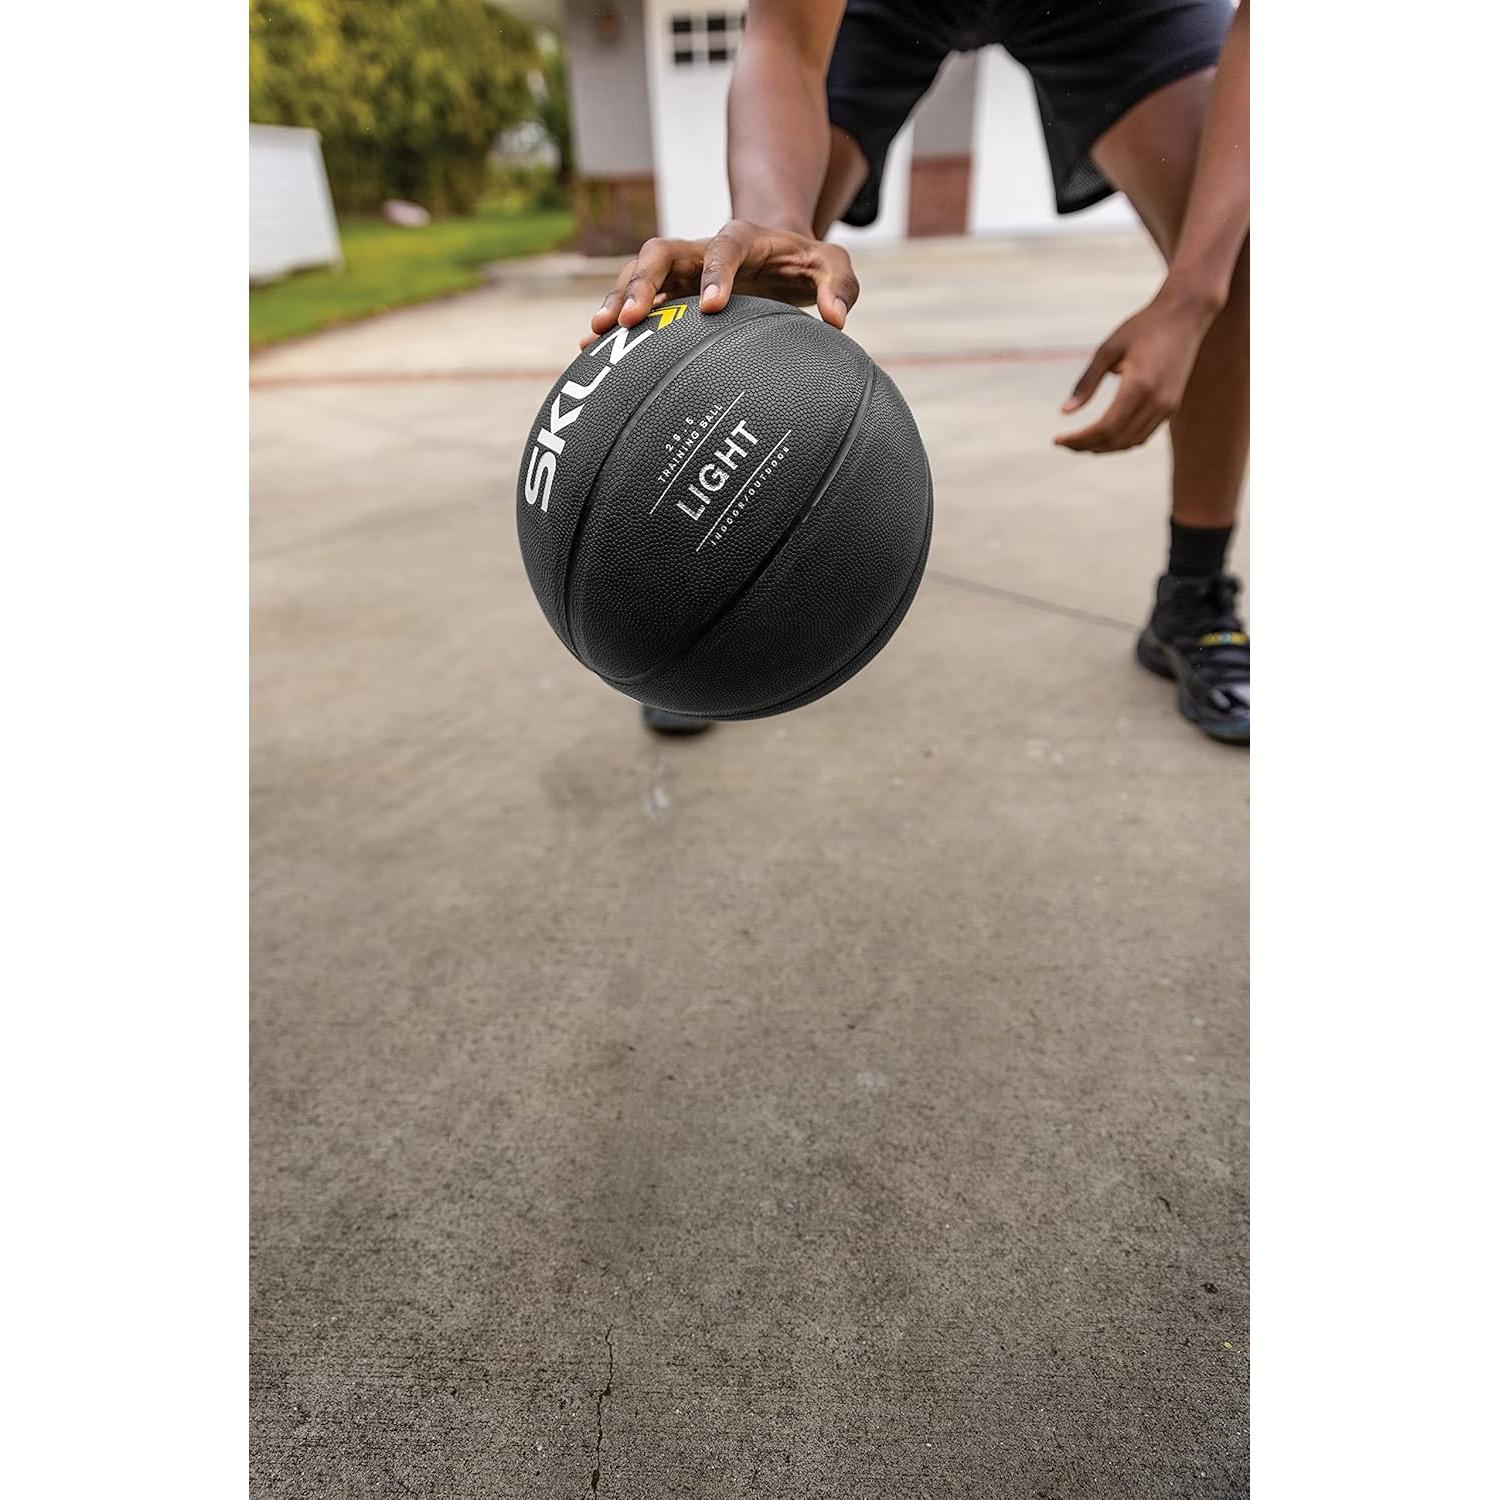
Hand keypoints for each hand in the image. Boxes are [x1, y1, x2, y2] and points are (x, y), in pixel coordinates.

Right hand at [582, 220, 858, 346]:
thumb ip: (840, 286)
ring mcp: (680, 270)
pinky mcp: (669, 292)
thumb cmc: (806, 263)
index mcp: (743, 237)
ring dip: (617, 302)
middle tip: (630, 319)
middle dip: (642, 282)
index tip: (712, 307)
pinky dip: (613, 320)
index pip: (724, 248)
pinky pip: (634, 301)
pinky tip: (589, 349)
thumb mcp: (834, 265)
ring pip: (638, 274)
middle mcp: (702, 248)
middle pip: (661, 252)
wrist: (777, 254)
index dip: (715, 273)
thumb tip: (835, 320)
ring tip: (596, 336)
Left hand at [1054, 287, 1219, 452]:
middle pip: (1116, 441)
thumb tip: (1065, 412)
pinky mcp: (1171, 407)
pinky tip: (1102, 435)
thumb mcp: (1108, 349)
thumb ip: (1086, 383)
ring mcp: (1167, 407)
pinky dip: (1120, 441)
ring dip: (1103, 448)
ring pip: (1130, 443)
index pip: (1105, 428)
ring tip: (1079, 442)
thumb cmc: (1142, 327)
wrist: (1184, 316)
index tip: (1057, 440)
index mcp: (1139, 387)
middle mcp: (1156, 402)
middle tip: (1063, 443)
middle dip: (1086, 447)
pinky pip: (1142, 435)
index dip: (1079, 439)